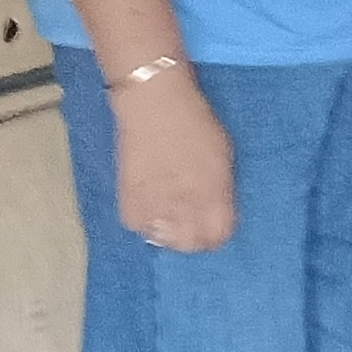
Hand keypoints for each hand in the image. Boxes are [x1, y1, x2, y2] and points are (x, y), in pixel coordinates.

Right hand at [113, 74, 236, 251]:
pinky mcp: (129, 206)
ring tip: (170, 210)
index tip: (215, 224)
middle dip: (194, 236)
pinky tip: (152, 204)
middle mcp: (187, 207)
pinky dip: (147, 222)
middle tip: (192, 220)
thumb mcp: (223, 159)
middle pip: (191, 245)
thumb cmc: (196, 125)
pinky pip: (141, 228)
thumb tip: (218, 215)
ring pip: (166, 240)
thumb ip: (221, 192)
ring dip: (170, 230)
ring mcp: (156, 208)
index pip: (218, 236)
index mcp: (215, 194)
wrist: (153, 106)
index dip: (218, 233)